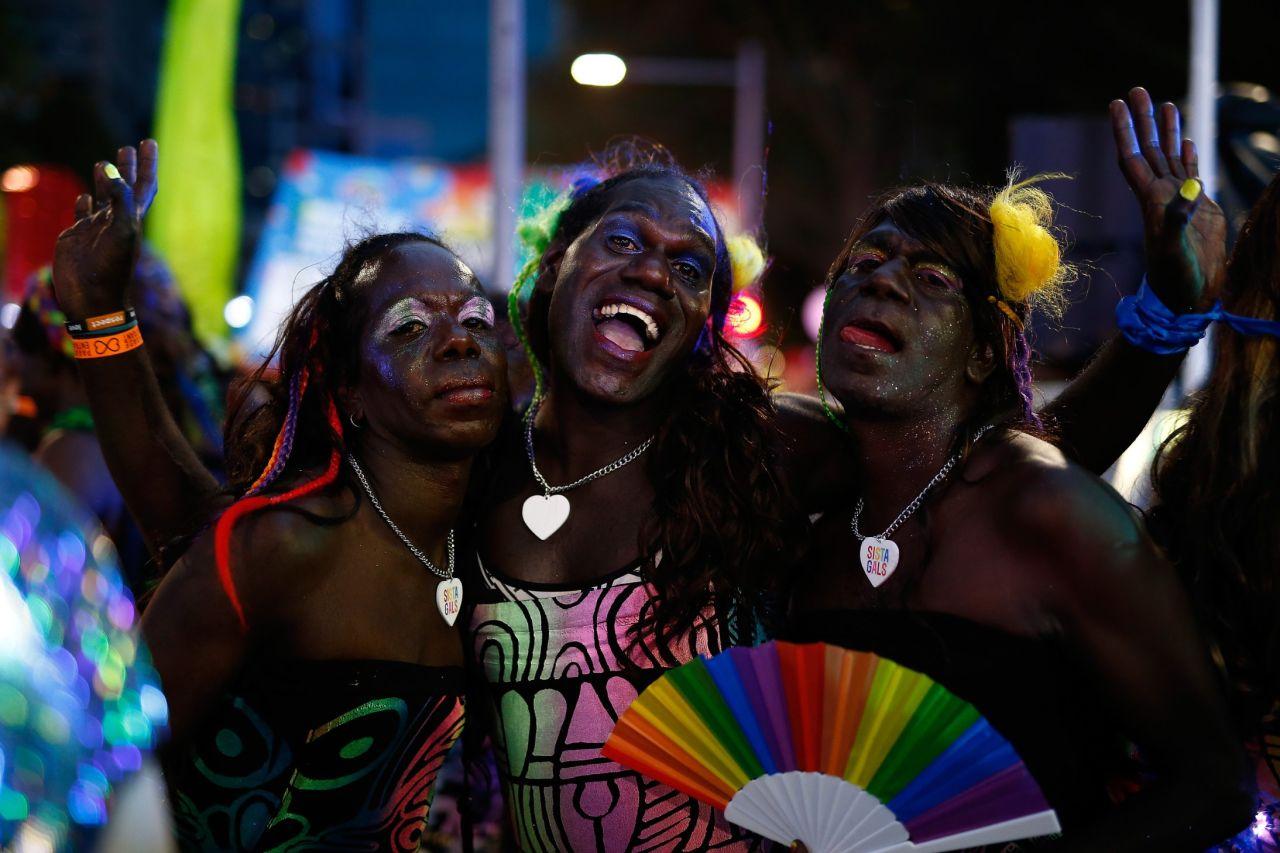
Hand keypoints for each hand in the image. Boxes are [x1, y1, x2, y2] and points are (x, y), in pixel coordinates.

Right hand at [52, 140, 157, 318]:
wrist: (92, 299)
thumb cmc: (111, 269)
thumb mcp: (121, 231)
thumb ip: (120, 199)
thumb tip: (111, 167)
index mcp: (133, 218)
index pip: (144, 185)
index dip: (148, 164)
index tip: (149, 141)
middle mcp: (117, 221)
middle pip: (125, 187)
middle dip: (128, 167)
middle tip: (128, 147)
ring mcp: (97, 229)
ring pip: (103, 198)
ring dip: (105, 180)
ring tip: (103, 163)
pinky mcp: (77, 238)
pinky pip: (83, 215)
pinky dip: (85, 203)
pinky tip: (85, 196)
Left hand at [1110, 87, 1225, 312]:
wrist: (1190, 295)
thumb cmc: (1177, 278)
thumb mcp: (1174, 250)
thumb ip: (1178, 220)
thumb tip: (1188, 188)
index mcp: (1151, 201)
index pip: (1132, 157)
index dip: (1123, 131)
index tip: (1116, 104)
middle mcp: (1161, 195)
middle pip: (1148, 148)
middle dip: (1143, 119)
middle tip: (1137, 89)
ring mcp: (1179, 199)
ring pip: (1170, 155)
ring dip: (1166, 130)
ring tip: (1165, 104)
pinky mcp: (1198, 206)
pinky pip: (1189, 171)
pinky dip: (1187, 153)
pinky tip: (1185, 139)